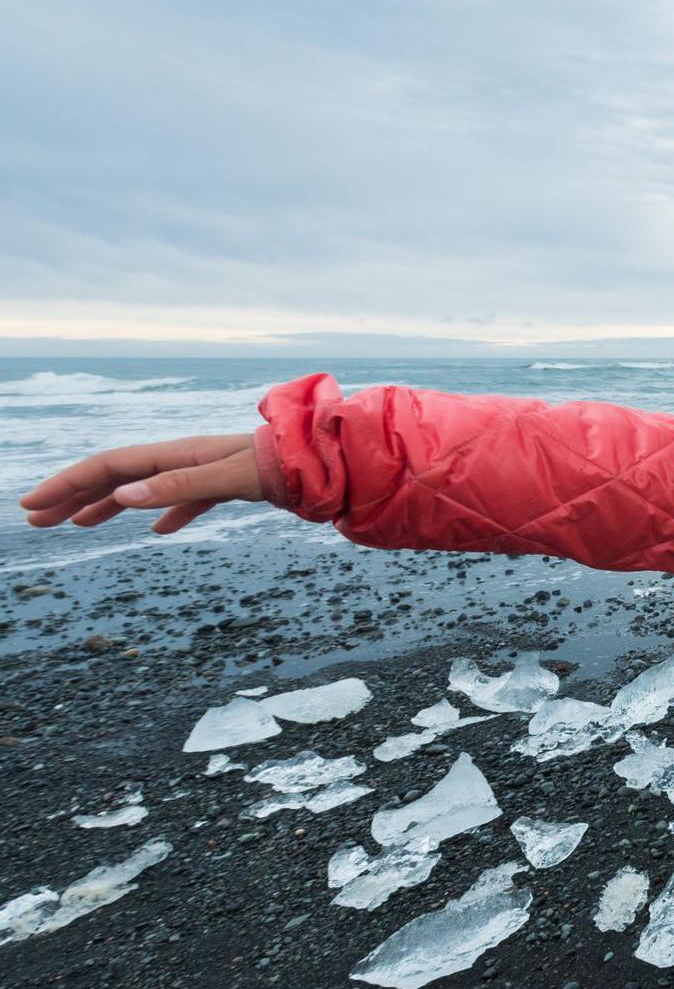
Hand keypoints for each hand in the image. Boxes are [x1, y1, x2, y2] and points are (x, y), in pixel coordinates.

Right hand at [17, 434, 262, 534]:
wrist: (327, 461)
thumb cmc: (282, 466)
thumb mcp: (230, 479)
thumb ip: (180, 487)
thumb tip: (125, 495)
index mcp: (177, 454)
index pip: (109, 466)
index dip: (68, 485)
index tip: (32, 507)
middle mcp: (185, 458)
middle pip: (117, 475)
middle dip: (73, 495)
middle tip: (36, 520)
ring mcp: (204, 471)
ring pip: (144, 487)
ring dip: (107, 505)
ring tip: (77, 525)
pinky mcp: (226, 485)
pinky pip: (183, 499)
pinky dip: (164, 515)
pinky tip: (158, 534)